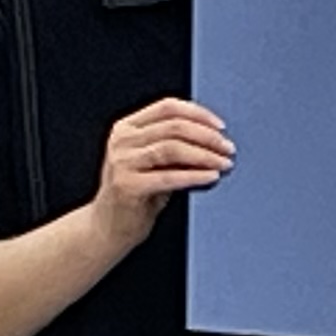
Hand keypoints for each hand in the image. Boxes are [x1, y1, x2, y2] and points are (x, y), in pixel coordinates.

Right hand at [91, 97, 232, 243]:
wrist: (107, 228)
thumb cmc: (135, 195)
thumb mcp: (153, 163)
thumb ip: (174, 145)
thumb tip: (214, 139)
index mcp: (127, 128)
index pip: (168, 107)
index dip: (199, 114)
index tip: (221, 126)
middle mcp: (122, 141)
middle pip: (174, 126)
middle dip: (207, 136)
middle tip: (228, 148)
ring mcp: (122, 163)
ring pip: (173, 148)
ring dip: (205, 155)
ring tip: (224, 162)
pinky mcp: (128, 186)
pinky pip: (169, 177)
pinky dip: (195, 175)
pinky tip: (211, 176)